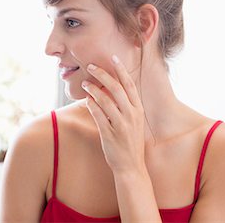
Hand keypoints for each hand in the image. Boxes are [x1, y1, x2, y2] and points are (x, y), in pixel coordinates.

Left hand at [81, 55, 145, 174]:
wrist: (131, 166)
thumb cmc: (130, 142)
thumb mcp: (134, 121)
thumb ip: (126, 106)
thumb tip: (112, 88)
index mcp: (138, 110)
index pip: (129, 85)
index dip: (121, 70)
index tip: (113, 57)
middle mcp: (131, 115)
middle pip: (116, 88)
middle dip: (103, 74)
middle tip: (91, 66)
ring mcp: (121, 125)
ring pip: (105, 100)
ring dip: (93, 89)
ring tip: (85, 83)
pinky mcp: (109, 134)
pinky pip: (98, 115)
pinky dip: (91, 105)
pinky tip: (86, 100)